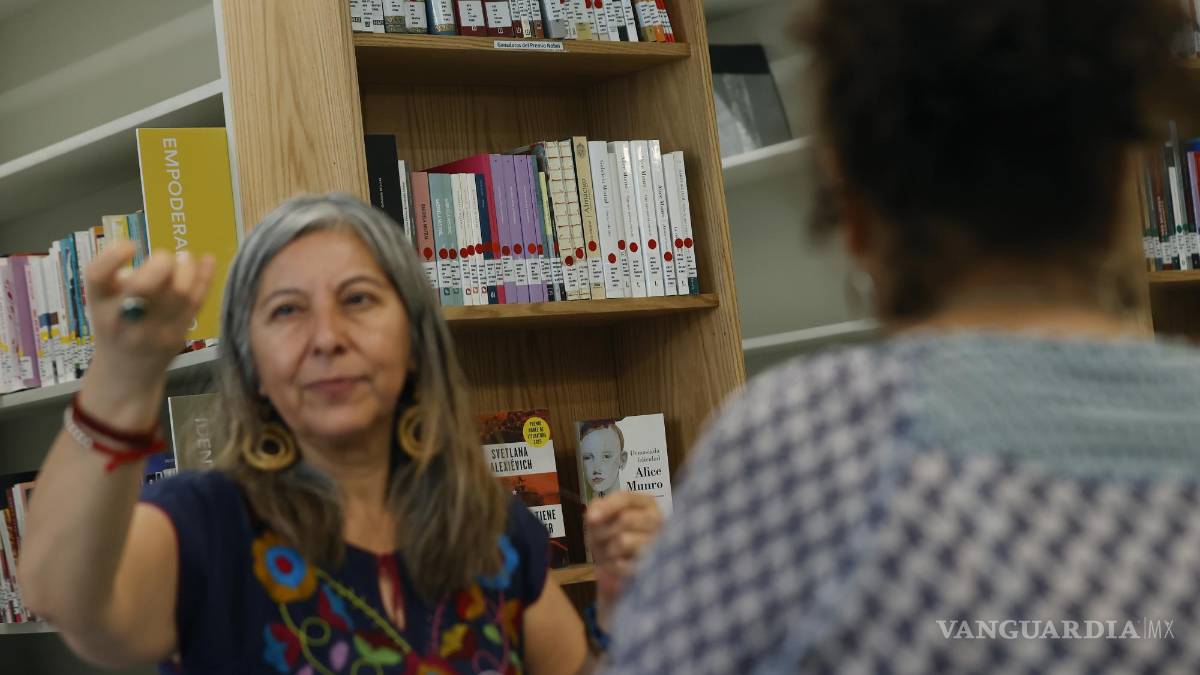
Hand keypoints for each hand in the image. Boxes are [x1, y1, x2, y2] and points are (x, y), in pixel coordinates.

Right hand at [82, 240, 215, 398]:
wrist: (125, 374)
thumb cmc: (115, 326)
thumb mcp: (105, 303)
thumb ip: (121, 279)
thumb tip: (157, 254)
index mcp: (98, 304)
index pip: (97, 275)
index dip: (113, 254)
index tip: (131, 245)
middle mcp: (121, 319)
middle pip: (143, 287)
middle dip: (160, 264)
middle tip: (165, 256)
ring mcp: (150, 331)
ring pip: (177, 295)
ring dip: (187, 269)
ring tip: (185, 258)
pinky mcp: (175, 338)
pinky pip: (194, 305)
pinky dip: (204, 279)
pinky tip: (208, 260)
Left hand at [585, 492, 662, 630]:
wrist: (623, 569)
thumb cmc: (613, 536)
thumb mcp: (603, 518)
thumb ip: (597, 508)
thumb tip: (592, 516)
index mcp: (647, 504)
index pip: (627, 498)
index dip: (607, 507)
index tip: (590, 519)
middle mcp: (658, 520)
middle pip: (625, 519)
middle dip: (603, 532)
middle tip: (598, 541)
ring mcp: (660, 543)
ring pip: (623, 541)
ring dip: (607, 550)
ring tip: (609, 553)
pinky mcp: (653, 566)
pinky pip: (623, 564)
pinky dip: (612, 566)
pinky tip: (616, 565)